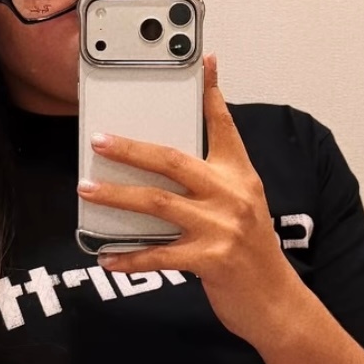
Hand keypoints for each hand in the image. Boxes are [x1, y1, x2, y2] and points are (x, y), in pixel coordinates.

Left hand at [79, 53, 297, 345]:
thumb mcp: (243, 206)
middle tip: (99, 140)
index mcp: (241, 176)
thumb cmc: (252, 252)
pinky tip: (106, 256)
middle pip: (173, 160)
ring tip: (87, 189)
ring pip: (158, 203)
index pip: (223, 126)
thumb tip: (163, 167)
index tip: (203, 61)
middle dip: (132, 149)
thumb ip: (214, 182)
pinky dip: (129, 256)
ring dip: (117, 195)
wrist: (276, 302)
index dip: (211, 92)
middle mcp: (232, 195)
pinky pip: (159, 254)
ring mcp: (222, 228)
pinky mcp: (210, 260)